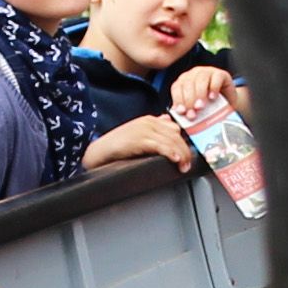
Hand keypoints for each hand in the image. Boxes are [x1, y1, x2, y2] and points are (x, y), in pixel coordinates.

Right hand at [80, 113, 197, 172]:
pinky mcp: (139, 140)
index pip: (174, 128)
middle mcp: (149, 122)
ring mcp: (144, 130)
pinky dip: (171, 152)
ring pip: (172, 141)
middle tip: (187, 164)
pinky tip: (175, 159)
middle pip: (176, 135)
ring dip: (181, 155)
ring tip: (183, 167)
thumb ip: (153, 130)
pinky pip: (161, 145)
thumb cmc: (117, 146)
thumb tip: (169, 124)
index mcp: (149, 120)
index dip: (183, 142)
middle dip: (185, 151)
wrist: (99, 151)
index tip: (186, 155)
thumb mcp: (137, 134)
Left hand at [169, 64, 234, 110]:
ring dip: (200, 94)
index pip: (177, 88)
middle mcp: (194, 73)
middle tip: (193, 113)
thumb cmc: (210, 105)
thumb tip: (182, 115)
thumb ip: (189, 110)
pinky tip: (212, 98)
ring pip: (200, 80)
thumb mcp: (197, 108)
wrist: (228, 102)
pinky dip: (213, 88)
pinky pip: (216, 78)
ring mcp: (207, 71)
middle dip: (189, 100)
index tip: (182, 112)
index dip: (178, 100)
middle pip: (188, 84)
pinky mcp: (220, 74)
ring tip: (201, 107)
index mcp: (184, 80)